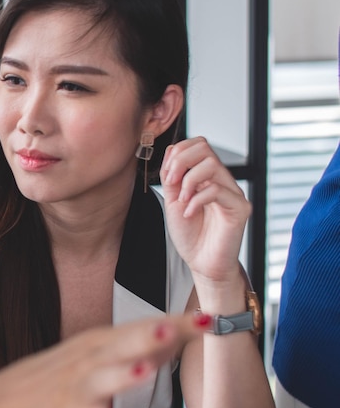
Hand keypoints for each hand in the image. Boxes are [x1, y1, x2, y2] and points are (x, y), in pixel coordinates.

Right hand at [0, 314, 205, 407]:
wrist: (5, 404)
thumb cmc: (56, 377)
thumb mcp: (93, 353)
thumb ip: (136, 346)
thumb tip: (179, 333)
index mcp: (98, 344)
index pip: (141, 329)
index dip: (175, 324)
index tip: (207, 319)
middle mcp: (87, 364)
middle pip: (120, 347)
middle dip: (145, 337)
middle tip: (172, 328)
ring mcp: (76, 394)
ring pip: (100, 384)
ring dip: (121, 377)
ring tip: (142, 372)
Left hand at [159, 137, 249, 283]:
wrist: (202, 263)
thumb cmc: (190, 234)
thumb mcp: (173, 201)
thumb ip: (172, 177)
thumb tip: (172, 150)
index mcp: (207, 176)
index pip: (198, 144)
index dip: (178, 153)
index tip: (167, 176)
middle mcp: (222, 180)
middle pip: (205, 147)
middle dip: (181, 162)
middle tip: (172, 184)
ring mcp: (233, 192)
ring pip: (212, 165)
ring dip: (188, 181)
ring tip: (182, 201)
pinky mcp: (240, 208)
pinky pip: (218, 190)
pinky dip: (196, 200)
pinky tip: (189, 214)